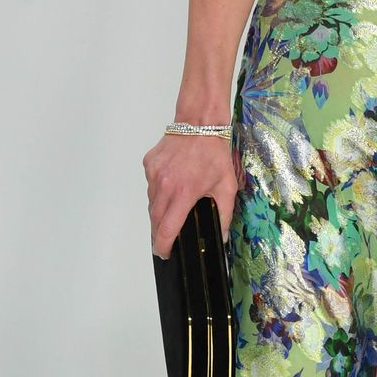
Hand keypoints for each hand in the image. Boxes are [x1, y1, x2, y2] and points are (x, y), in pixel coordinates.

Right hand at [143, 130, 239, 257]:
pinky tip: (172, 186)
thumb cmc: (214, 152)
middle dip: (160, 233)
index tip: (165, 253)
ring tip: (173, 209)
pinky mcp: (149, 165)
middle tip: (168, 239)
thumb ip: (224, 214)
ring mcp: (153, 174)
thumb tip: (222, 235)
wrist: (200, 123)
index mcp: (183, 193)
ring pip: (151, 203)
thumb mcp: (227, 186)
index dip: (163, 245)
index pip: (166, 229)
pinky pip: (151, 186)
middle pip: (155, 219)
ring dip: (160, 211)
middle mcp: (164, 185)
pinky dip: (158, 191)